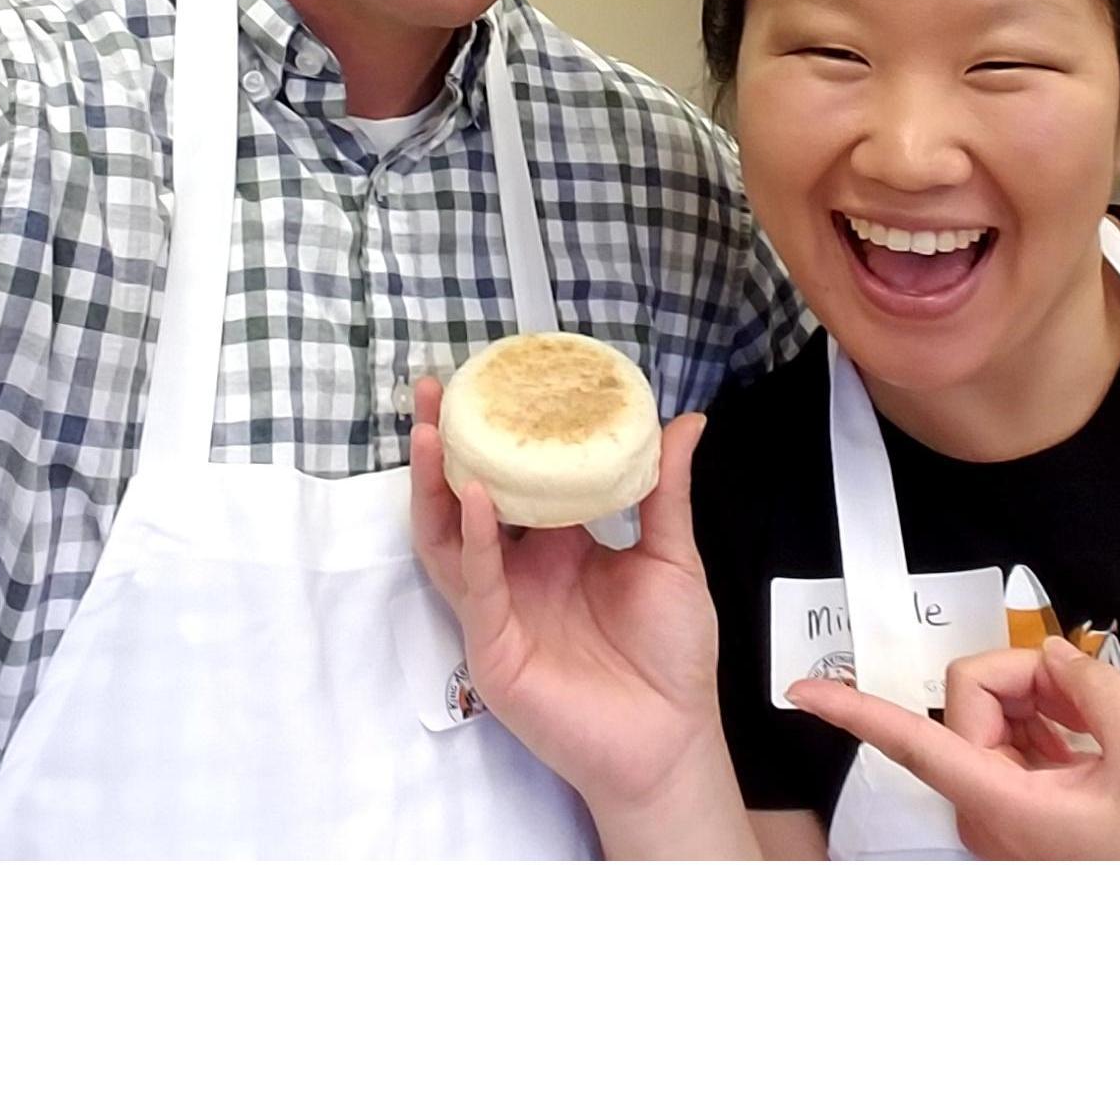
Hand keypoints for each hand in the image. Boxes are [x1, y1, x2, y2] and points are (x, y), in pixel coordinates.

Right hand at [408, 378, 726, 832]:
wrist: (672, 739)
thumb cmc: (673, 654)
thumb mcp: (671, 557)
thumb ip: (665, 490)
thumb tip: (688, 418)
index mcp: (558, 547)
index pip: (518, 479)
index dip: (504, 434)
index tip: (496, 379)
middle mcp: (519, 571)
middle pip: (467, 498)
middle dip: (447, 446)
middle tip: (436, 390)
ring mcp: (498, 607)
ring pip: (448, 537)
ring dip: (435, 485)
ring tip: (431, 431)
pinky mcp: (492, 645)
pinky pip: (474, 585)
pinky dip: (472, 539)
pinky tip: (474, 495)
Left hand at [787, 635, 1119, 859]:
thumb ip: (1096, 690)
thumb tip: (1056, 652)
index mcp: (998, 801)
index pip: (909, 743)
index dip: (851, 711)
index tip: (801, 689)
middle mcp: (983, 805)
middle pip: (971, 700)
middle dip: (1025, 678)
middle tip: (1087, 698)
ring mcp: (999, 808)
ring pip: (994, 714)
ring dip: (1042, 700)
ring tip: (1099, 728)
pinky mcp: (1019, 808)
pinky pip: (1014, 738)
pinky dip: (1049, 722)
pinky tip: (1091, 741)